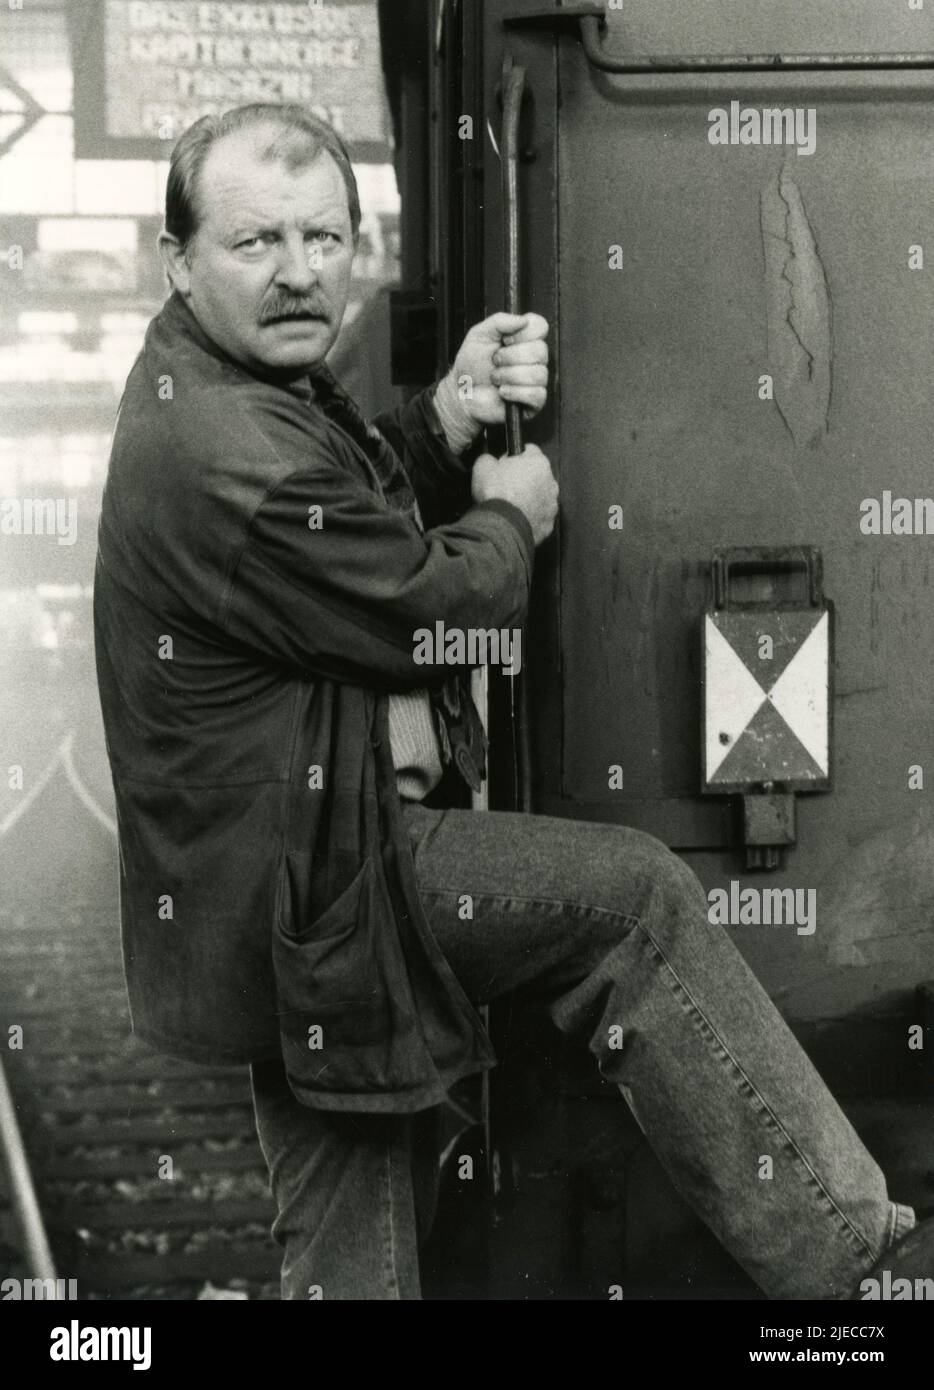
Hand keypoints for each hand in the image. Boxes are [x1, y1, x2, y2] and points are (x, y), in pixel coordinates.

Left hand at [437, 311, 549, 440]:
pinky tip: (503, 392)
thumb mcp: (480, 335)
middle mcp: (534, 357)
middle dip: (511, 357)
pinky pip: (536, 394)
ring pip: (538, 374)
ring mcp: (536, 380)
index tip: (505, 340)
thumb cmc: (471, 364)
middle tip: (495, 361)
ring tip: (496, 378)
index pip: (541, 326)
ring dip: (509, 376)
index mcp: (524, 338)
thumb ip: (499, 321)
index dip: (523, 333)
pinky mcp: (534, 401)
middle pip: (540, 351)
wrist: (462, 392)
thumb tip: (523, 320)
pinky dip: (515, 392)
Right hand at [471, 443, 557, 547]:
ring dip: (529, 498)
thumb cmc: (496, 495)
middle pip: (537, 475)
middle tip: (506, 485)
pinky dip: (530, 517)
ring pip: (540, 496)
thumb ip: (489, 458)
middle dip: (524, 478)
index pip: (529, 450)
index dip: (514, 457)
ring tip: (510, 504)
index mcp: (538, 463)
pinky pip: (539, 516)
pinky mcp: (548, 523)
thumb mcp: (483, 466)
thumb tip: (488, 461)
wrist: (502, 526)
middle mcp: (550, 482)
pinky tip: (516, 517)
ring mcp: (551, 504)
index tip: (506, 464)